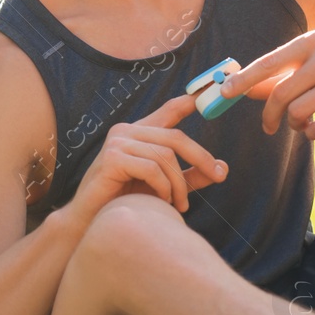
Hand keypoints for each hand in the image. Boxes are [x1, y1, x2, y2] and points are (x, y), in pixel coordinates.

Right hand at [67, 92, 228, 222]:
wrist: (91, 222)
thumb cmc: (125, 202)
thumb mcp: (164, 186)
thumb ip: (189, 177)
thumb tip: (223, 169)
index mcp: (137, 133)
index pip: (167, 112)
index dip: (189, 102)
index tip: (209, 92)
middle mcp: (126, 131)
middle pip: (175, 137)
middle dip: (201, 157)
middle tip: (218, 176)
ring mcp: (117, 142)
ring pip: (166, 156)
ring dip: (179, 184)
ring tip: (179, 205)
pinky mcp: (112, 158)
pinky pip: (152, 169)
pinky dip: (163, 188)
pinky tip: (162, 202)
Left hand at [217, 30, 314, 138]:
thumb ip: (283, 73)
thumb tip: (243, 88)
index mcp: (310, 43)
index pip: (268, 63)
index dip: (243, 80)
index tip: (224, 93)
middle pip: (279, 95)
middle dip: (269, 116)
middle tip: (268, 127)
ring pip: (297, 114)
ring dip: (295, 125)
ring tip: (304, 122)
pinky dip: (313, 134)